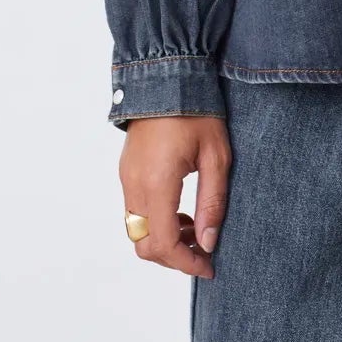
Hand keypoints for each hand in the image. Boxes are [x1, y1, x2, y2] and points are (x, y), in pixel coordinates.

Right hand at [118, 114, 230, 277]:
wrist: (167, 76)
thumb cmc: (196, 111)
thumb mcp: (216, 155)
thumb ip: (212, 202)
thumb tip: (208, 242)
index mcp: (157, 183)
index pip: (162, 244)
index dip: (186, 263)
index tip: (209, 265)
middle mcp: (134, 185)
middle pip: (145, 245)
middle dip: (173, 257)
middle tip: (203, 251)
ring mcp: (126, 178)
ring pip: (137, 231)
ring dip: (164, 240)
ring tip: (194, 227)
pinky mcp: (126, 171)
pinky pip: (135, 212)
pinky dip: (155, 222)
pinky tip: (180, 210)